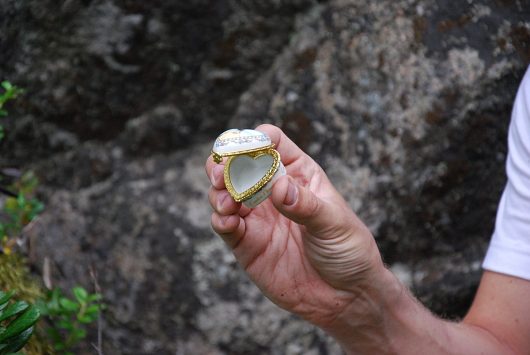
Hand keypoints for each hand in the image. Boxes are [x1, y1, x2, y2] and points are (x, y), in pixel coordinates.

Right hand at [205, 124, 384, 326]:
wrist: (345, 296)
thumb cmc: (348, 250)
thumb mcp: (334, 223)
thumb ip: (305, 205)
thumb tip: (278, 187)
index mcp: (298, 174)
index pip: (272, 143)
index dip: (258, 139)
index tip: (250, 147)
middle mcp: (272, 191)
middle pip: (238, 164)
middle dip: (225, 163)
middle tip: (221, 173)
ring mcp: (257, 217)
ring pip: (224, 192)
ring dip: (218, 192)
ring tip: (227, 202)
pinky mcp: (246, 243)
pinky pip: (224, 225)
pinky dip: (220, 219)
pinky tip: (228, 221)